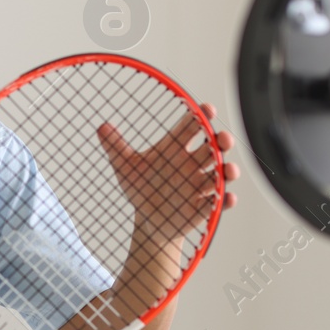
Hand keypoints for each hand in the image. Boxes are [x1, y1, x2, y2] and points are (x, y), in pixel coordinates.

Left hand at [96, 100, 239, 240]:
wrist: (145, 220)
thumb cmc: (140, 188)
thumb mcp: (125, 167)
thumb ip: (116, 147)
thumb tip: (101, 127)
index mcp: (175, 148)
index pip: (192, 127)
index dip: (201, 116)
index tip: (207, 108)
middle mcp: (191, 164)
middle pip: (213, 148)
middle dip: (222, 141)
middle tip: (223, 139)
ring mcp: (199, 186)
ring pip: (220, 174)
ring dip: (228, 171)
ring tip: (228, 170)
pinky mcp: (202, 208)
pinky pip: (218, 203)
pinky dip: (225, 200)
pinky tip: (226, 198)